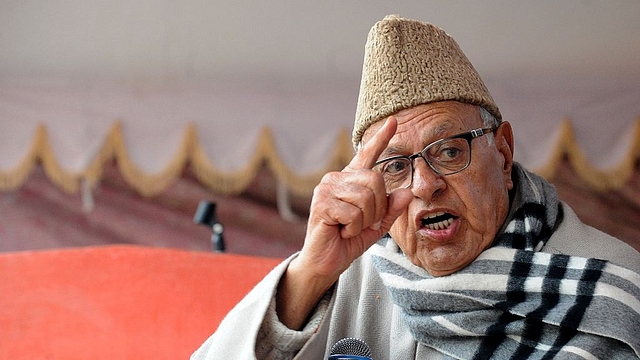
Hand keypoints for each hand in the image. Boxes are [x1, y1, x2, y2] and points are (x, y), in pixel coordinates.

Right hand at [277, 117, 411, 328]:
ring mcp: (327, 189)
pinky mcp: (321, 203)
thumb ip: (391, 209)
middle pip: (376, 181)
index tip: (394, 120)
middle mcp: (337, 178)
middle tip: (363, 223)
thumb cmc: (348, 241)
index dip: (381, 137)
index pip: (368, 154)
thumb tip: (407, 192)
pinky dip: (354, 228)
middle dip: (377, 208)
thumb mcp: (376, 226)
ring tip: (349, 228)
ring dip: (364, 221)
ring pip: (366, 198)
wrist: (325, 262)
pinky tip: (340, 231)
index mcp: (351, 180)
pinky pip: (354, 213)